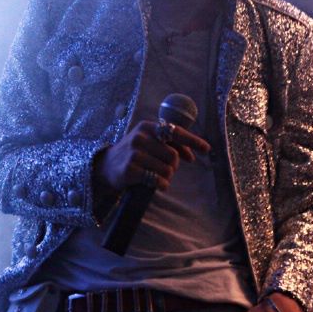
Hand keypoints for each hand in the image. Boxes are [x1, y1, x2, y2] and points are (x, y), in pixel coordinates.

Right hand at [95, 120, 209, 191]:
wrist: (106, 166)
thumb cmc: (134, 153)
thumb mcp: (149, 142)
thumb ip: (169, 144)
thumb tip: (192, 155)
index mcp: (147, 127)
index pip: (175, 132)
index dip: (193, 141)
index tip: (207, 149)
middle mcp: (140, 138)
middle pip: (173, 155)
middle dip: (174, 165)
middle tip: (165, 167)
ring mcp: (134, 154)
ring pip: (167, 169)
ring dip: (167, 176)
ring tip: (157, 175)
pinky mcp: (130, 170)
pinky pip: (157, 180)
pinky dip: (161, 184)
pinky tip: (157, 184)